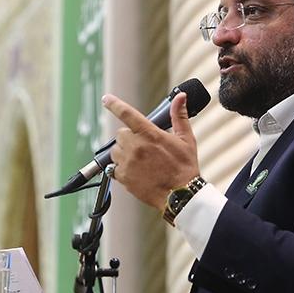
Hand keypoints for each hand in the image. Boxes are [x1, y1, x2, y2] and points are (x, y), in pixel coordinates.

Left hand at [102, 91, 200, 212]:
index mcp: (150, 134)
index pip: (127, 114)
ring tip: (141, 161)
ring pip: (116, 151)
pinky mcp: (123, 177)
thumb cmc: (185, 167)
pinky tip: (137, 172)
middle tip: (144, 146)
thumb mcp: (186, 139)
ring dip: (124, 153)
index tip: (107, 99)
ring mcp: (128, 162)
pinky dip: (122, 168)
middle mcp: (136, 147)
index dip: (114, 104)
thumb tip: (180, 97)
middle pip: (121, 134)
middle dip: (130, 138)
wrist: (181, 195)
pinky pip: (114, 167)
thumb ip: (179, 116)